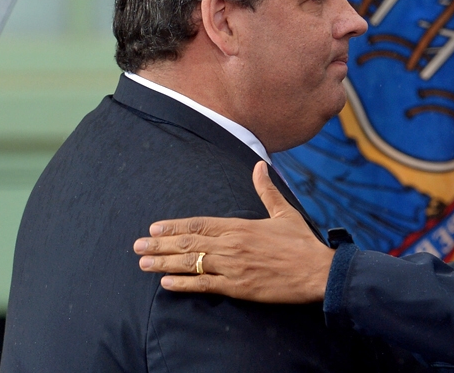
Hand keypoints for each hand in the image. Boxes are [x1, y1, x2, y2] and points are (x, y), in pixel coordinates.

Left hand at [133, 161, 334, 303]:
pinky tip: (166, 283)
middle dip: (159, 244)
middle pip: (188, 242)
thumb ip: (267, 191)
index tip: (154, 228)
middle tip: (137, 247)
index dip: (174, 226)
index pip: (199, 223)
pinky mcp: (238, 287)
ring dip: (164, 262)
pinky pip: (204, 284)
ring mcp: (233, 266)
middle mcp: (232, 244)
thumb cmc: (302, 243)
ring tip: (143, 264)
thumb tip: (260, 166)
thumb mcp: (284, 213)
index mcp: (240, 226)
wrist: (317, 272)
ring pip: (191, 263)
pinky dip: (183, 284)